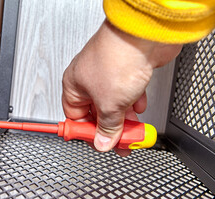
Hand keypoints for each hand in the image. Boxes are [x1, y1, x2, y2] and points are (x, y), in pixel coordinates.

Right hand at [62, 19, 181, 155]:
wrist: (144, 34)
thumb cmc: (117, 57)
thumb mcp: (109, 104)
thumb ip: (106, 127)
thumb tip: (103, 142)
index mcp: (74, 85)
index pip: (75, 117)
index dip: (87, 133)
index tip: (98, 143)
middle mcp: (88, 79)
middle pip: (96, 112)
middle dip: (110, 128)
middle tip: (120, 141)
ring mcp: (108, 74)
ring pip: (113, 104)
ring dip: (124, 117)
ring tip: (134, 129)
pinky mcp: (126, 71)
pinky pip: (127, 93)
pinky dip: (133, 102)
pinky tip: (139, 106)